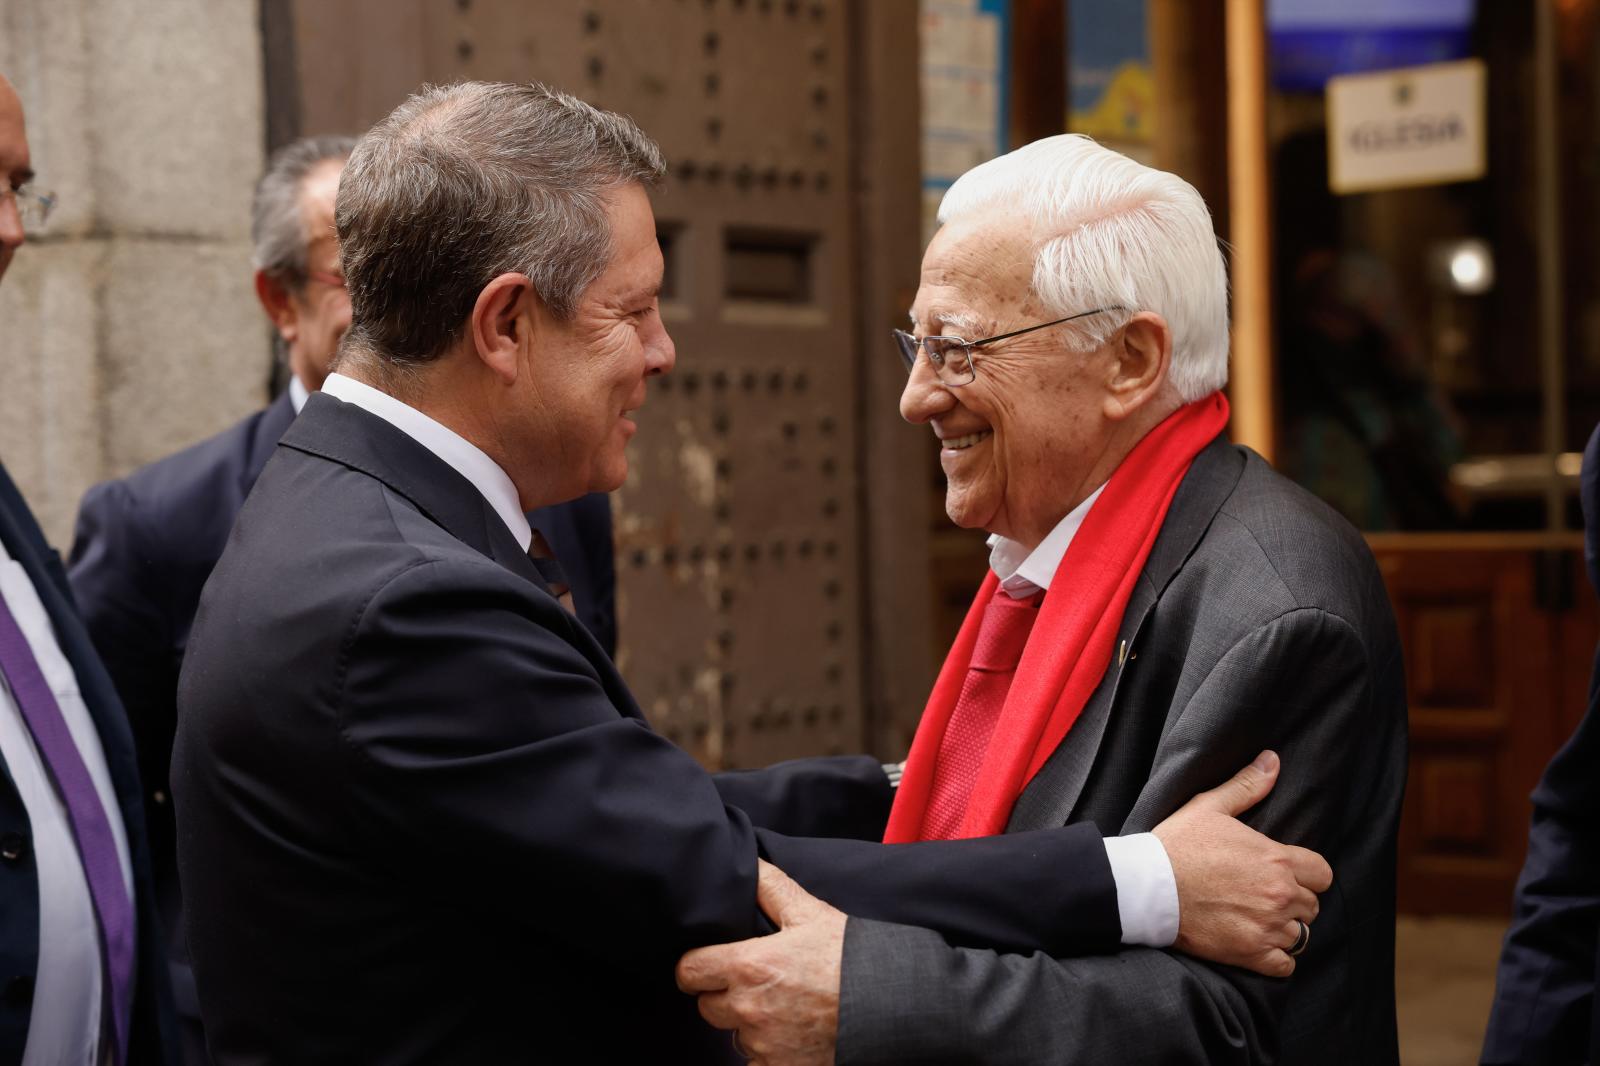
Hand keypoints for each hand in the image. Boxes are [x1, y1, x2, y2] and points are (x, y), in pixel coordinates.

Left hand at [676, 860, 844, 1064]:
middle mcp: (749, 1009)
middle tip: (755, 983)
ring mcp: (763, 1045)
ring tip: (782, 1007)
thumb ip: (771, 887)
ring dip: (749, 1024)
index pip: (689, 971)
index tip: (707, 965)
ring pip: (734, 1035)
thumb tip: (748, 864)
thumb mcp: (810, 913)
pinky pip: (755, 1062)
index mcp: (748, 966)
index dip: (695, 966)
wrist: (890, 1004)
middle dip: (723, 995)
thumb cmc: (850, 956)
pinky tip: (791, 1034)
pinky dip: (767, 1052)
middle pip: (707, 1006)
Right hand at [1152, 750, 1332, 977]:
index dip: (1307, 874)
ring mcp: (1267, 927)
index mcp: (1277, 859)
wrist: (1147, 887)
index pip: (1322, 874)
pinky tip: (1259, 945)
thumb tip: (1272, 759)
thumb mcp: (1210, 806)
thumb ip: (1247, 786)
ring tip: (1259, 920)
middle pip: (1312, 905)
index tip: (1286, 874)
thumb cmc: (1177, 844)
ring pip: (1301, 934)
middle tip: (1265, 896)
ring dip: (1284, 928)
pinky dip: (1277, 958)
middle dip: (1294, 900)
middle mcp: (1280, 895)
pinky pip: (1286, 965)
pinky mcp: (1251, 953)